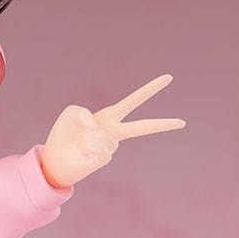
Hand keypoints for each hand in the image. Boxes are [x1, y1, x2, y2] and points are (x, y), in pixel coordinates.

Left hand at [39, 74, 186, 187]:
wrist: (56, 157)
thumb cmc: (65, 133)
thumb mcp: (71, 113)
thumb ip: (82, 113)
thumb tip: (94, 129)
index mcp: (110, 116)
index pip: (134, 101)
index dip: (151, 89)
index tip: (169, 79)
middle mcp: (114, 132)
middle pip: (142, 126)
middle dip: (162, 124)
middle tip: (183, 122)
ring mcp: (110, 146)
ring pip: (105, 135)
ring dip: (88, 136)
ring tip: (80, 142)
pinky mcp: (103, 158)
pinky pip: (96, 145)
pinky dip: (85, 146)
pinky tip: (81, 151)